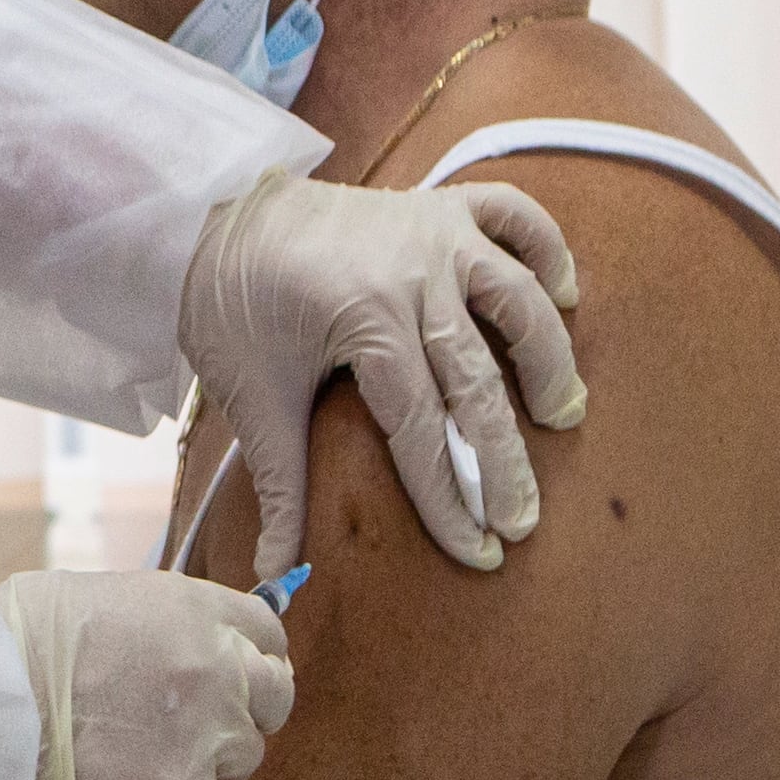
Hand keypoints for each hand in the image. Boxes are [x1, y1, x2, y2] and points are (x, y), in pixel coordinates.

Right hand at [0, 572, 294, 779]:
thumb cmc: (8, 641)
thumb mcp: (95, 596)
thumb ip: (154, 622)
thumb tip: (164, 648)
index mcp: (194, 607)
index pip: (266, 633)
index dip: (248, 659)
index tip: (226, 679)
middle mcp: (217, 666)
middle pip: (273, 697)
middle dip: (240, 713)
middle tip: (189, 730)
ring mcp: (208, 734)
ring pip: (248, 760)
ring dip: (212, 769)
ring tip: (150, 771)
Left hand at [178, 169, 583, 580]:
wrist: (213, 214)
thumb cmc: (232, 308)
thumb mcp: (254, 397)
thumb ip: (280, 486)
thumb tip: (276, 577)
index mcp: (364, 320)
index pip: (422, 428)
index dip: (451, 499)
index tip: (479, 552)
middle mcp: (412, 274)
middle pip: (478, 381)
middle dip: (504, 462)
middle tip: (521, 521)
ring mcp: (433, 232)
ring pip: (519, 298)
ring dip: (548, 358)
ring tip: (562, 415)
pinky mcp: (441, 202)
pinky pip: (515, 214)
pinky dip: (549, 248)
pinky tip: (566, 295)